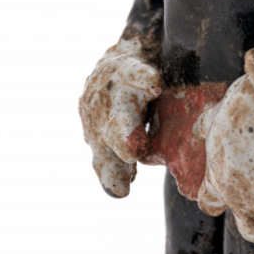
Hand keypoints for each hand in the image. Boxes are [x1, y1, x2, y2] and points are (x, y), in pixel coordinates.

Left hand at [79, 37, 160, 196]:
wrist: (118, 59)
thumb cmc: (118, 106)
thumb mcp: (116, 136)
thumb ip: (115, 163)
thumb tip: (117, 194)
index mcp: (100, 137)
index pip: (106, 160)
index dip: (113, 175)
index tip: (121, 191)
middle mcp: (103, 116)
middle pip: (111, 136)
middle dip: (119, 148)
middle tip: (129, 159)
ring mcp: (114, 91)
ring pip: (123, 109)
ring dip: (127, 126)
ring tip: (135, 145)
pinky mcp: (126, 67)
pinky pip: (136, 73)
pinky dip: (144, 79)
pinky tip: (154, 85)